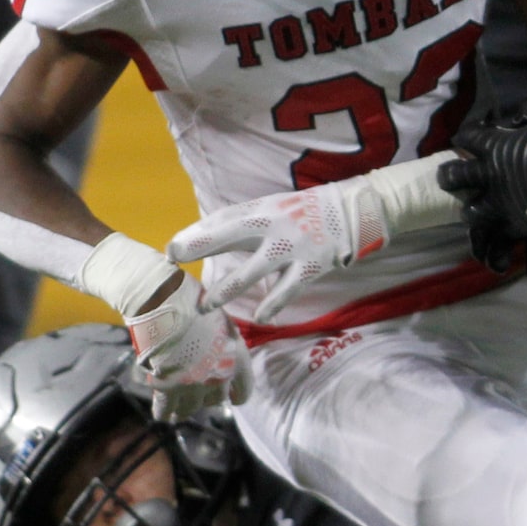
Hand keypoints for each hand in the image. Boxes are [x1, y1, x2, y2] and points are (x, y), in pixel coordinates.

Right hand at [125, 278, 252, 421]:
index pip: (244, 391)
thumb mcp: (222, 322)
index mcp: (237, 358)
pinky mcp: (167, 388)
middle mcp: (219, 376)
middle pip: (216, 400)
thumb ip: (225, 343)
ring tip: (178, 409)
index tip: (231, 395)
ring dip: (185, 408)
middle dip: (207, 397)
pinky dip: (163, 412)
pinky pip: (165, 410)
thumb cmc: (195, 303)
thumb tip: (221, 352)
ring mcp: (193, 385)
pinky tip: (162, 412)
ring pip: (190, 409)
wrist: (166, 304)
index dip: (236, 394)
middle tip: (197, 392)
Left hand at [165, 149, 474, 322]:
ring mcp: (293, 245)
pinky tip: (259, 317)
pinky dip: (273, 303)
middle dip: (201, 246)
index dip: (196, 234)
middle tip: (174, 259)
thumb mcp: (274, 208)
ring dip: (229, 288)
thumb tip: (205, 241)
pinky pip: (288, 288)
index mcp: (262, 208)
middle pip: (230, 234)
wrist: (355, 209)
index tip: (171, 249)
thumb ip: (245, 225)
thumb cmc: (306, 212)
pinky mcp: (312, 264)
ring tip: (206, 305)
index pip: (222, 219)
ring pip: (254, 268)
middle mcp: (273, 223)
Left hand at [439, 100, 526, 276]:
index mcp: (497, 145)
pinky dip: (495, 241)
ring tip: (472, 212)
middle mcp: (492, 176)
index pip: (469, 137)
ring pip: (472, 214)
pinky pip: (500, 238)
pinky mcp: (521, 227)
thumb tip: (514, 114)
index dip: (467, 136)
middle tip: (449, 176)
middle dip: (449, 176)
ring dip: (471, 212)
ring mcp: (504, 204)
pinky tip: (496, 238)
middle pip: (455, 177)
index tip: (466, 137)